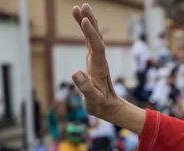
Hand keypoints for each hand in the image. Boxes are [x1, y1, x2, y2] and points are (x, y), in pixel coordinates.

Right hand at [72, 4, 122, 119]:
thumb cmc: (100, 105)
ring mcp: (96, 58)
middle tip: (83, 6)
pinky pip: (89, 40)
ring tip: (79, 7)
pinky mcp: (93, 59)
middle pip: (96, 37)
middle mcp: (99, 60)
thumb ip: (85, 87)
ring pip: (93, 36)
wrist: (109, 107)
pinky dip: (85, 29)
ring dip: (87, 21)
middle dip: (90, 22)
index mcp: (99, 68)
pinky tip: (81, 20)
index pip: (96, 47)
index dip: (91, 34)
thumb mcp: (93, 100)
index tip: (86, 21)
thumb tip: (75, 73)